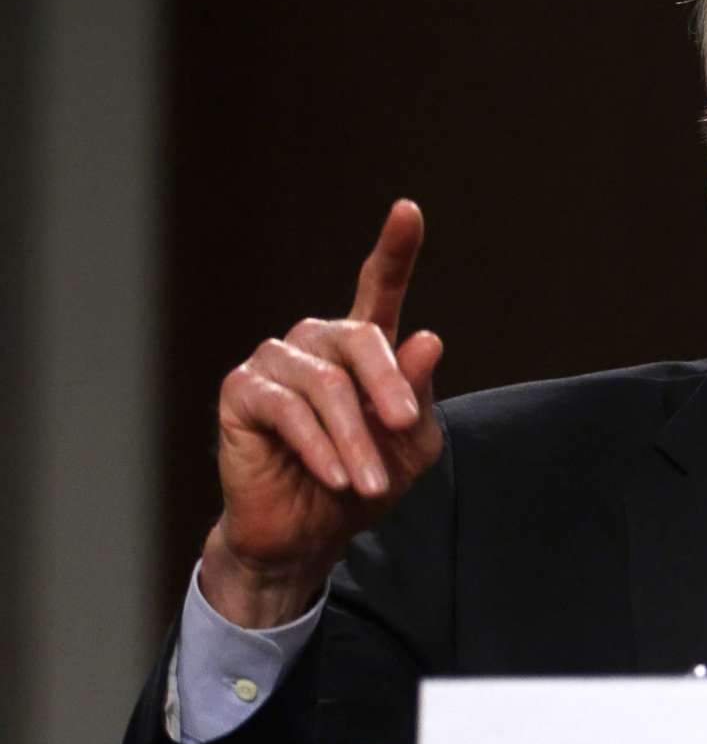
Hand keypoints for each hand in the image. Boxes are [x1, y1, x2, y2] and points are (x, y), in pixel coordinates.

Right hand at [201, 200, 444, 627]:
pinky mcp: (241, 393)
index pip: (377, 289)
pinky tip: (336, 477)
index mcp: (360, 348)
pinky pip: (289, 410)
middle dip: (389, 385)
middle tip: (407, 427)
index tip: (408, 210)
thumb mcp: (410, 444)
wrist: (307, 533)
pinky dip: (320, 446)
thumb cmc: (363, 483)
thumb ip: (418, 395)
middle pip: (359, 338)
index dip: (394, 249)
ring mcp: (274, 363)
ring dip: (356, 438)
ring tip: (371, 483)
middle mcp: (314, 344)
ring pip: (326, 386)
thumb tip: (428, 338)